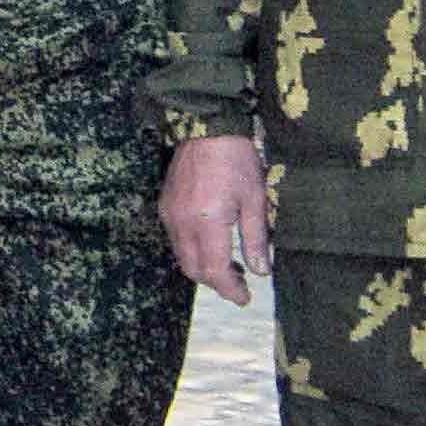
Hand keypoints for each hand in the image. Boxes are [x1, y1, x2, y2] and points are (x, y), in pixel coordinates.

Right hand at [161, 133, 270, 304]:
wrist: (206, 128)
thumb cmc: (236, 161)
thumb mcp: (255, 199)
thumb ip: (256, 239)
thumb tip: (260, 272)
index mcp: (207, 223)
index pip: (214, 271)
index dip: (230, 289)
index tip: (245, 297)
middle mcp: (182, 223)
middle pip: (193, 270)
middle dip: (215, 283)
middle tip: (238, 284)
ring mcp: (169, 215)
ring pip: (182, 257)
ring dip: (202, 268)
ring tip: (227, 266)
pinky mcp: (164, 206)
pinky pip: (175, 240)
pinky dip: (191, 251)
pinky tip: (210, 244)